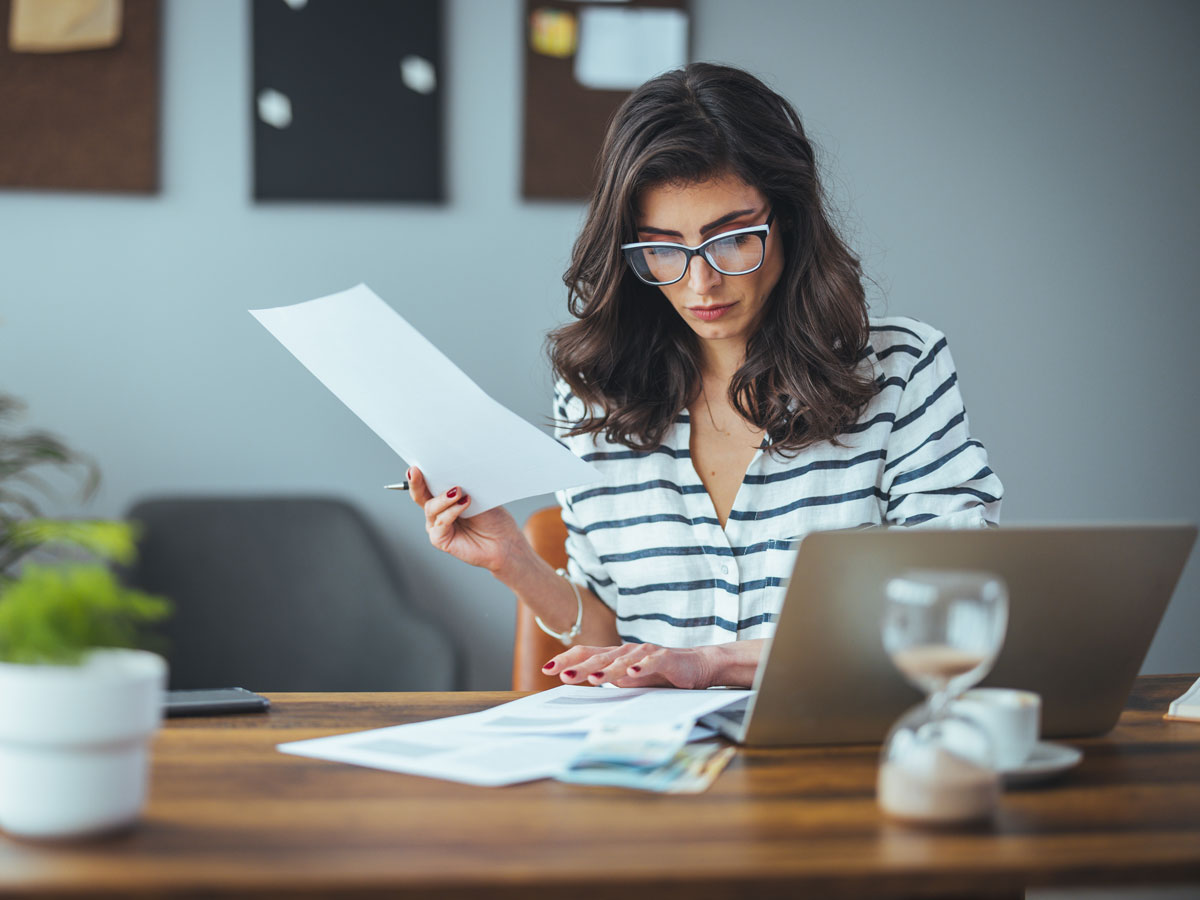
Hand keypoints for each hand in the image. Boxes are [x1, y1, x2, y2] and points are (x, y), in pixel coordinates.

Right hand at [408, 466, 523, 572]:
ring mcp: (437, 525)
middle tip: (416, 471)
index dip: (419, 474)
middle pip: (420, 495)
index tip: (416, 465)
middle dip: (416, 482)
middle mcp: (437, 511)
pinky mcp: (440, 539)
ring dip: (444, 498)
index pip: (426, 484)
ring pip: (431, 508)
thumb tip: (450, 472)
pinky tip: (464, 504)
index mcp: (443, 498)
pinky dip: (451, 512)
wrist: (504, 541)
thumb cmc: (492, 518)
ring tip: (459, 492)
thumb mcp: (476, 494)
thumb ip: (460, 486)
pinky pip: (440, 523)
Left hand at [541, 642, 718, 689]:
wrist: (695, 665)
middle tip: (561, 675)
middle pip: (599, 657)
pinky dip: (641, 667)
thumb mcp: (629, 681)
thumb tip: (582, 684)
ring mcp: (645, 652)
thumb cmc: (659, 674)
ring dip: (607, 670)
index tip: (547, 669)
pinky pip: (651, 662)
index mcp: (615, 656)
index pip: (586, 654)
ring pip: (622, 660)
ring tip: (593, 679)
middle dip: (579, 666)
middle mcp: (627, 651)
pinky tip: (632, 674)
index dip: (567, 660)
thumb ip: (609, 679)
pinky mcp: (665, 657)